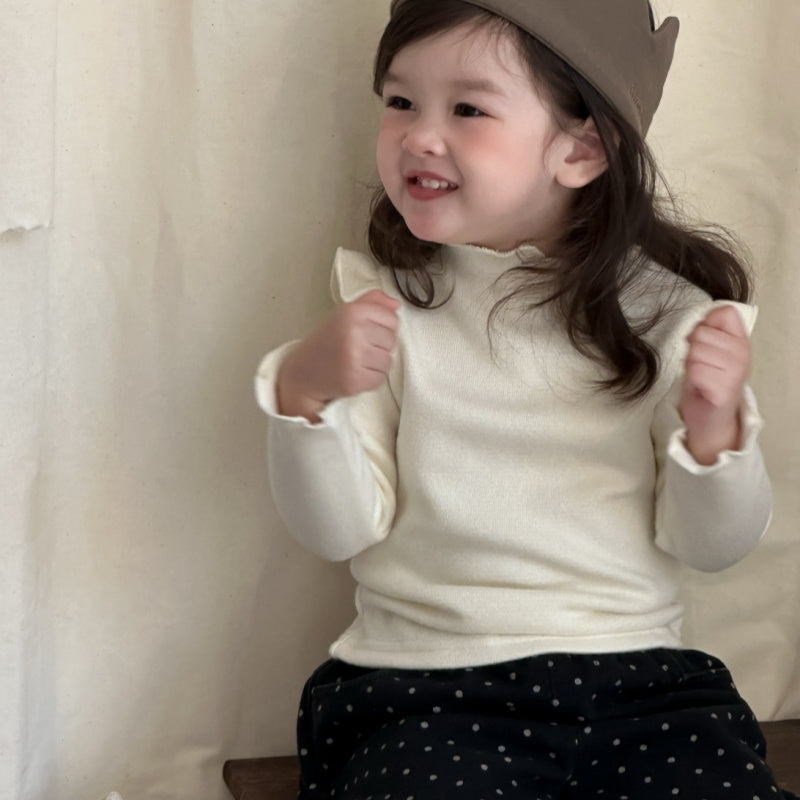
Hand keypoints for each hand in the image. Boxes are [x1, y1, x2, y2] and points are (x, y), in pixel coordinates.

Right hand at [277, 289, 400, 420]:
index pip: (392, 318)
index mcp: (352, 312)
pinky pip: (380, 378)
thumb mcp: (345, 314)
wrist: (303, 371)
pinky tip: (355, 373)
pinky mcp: (355, 380)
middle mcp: (353, 332)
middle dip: (379, 346)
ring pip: (388, 360)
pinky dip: (371, 378)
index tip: (366, 332)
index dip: (382, 327)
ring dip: (376, 364)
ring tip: (356, 361)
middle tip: (358, 348)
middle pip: (391, 340)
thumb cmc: (327, 341)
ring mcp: (354, 357)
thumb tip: (396, 304)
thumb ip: (371, 303)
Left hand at [680, 305, 750, 464]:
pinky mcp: (725, 388)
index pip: (724, 312)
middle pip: (700, 333)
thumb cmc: (707, 382)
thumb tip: (704, 316)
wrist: (710, 418)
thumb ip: (709, 331)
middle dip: (691, 349)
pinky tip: (700, 387)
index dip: (705, 325)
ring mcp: (736, 371)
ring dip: (690, 365)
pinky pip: (695, 370)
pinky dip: (691, 379)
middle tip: (700, 366)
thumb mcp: (710, 351)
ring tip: (700, 376)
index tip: (705, 342)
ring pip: (695, 351)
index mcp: (741, 341)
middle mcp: (743, 353)